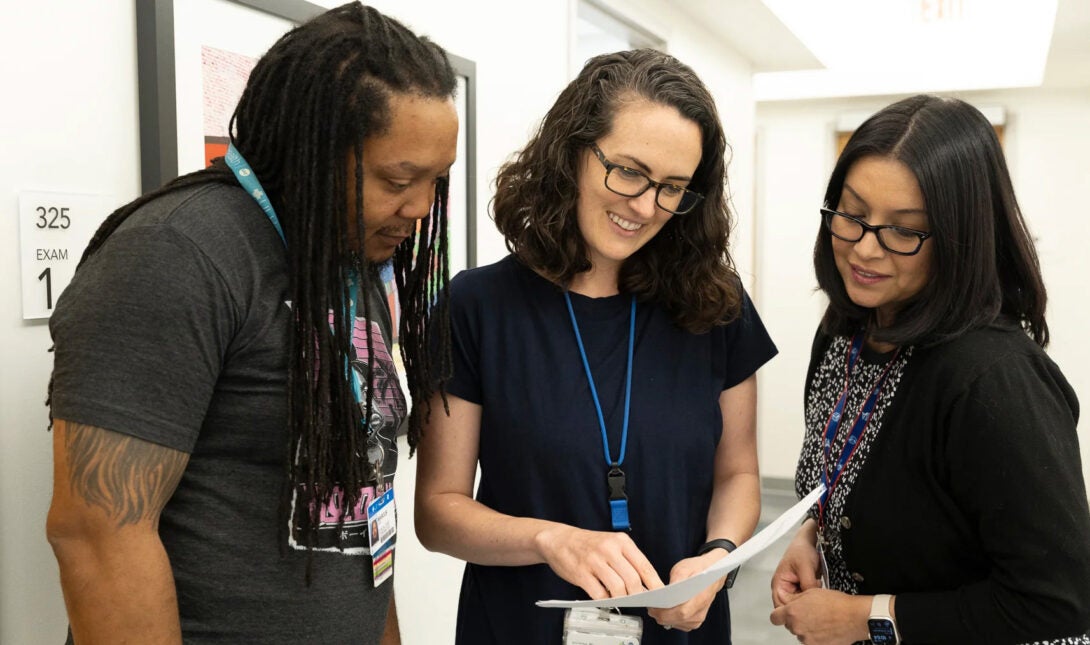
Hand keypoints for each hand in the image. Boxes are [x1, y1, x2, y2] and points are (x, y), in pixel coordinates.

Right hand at [535, 525, 663, 599]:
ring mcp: (594, 561)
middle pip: (632, 579)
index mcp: (621, 541)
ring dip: (621, 598)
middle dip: (637, 594)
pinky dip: (604, 600)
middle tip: (637, 599)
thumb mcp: (611, 544)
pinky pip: (599, 593)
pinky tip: (604, 597)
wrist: (559, 539)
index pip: (644, 566)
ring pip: (618, 588)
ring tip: (619, 598)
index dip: (654, 583)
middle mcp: (609, 549)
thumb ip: (627, 561)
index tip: (660, 594)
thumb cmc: (588, 545)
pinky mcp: (581, 573)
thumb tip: (644, 585)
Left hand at [647, 552, 726, 631]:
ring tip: (659, 604)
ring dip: (664, 616)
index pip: (679, 612)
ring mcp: (698, 619)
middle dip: (659, 613)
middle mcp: (699, 612)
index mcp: (699, 599)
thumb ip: (676, 579)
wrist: (713, 574)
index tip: (652, 605)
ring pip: (674, 623)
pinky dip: (670, 617)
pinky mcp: (695, 622)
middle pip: (674, 620)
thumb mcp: (684, 568)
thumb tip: (666, 590)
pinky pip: (678, 624)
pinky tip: (668, 608)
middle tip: (651, 604)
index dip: (662, 611)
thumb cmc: (699, 570)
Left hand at [769, 588, 869, 644]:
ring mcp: (807, 639)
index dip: (779, 615)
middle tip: (811, 613)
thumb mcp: (811, 592)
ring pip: (801, 634)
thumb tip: (786, 602)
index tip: (783, 614)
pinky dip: (816, 637)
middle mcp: (797, 627)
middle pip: (790, 625)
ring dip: (807, 629)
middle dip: (797, 620)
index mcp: (793, 612)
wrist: (854, 617)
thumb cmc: (836, 603)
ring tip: (821, 620)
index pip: (775, 618)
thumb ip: (794, 599)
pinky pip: (812, 641)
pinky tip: (826, 629)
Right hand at [771, 524, 821, 607]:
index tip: (805, 611)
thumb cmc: (802, 550)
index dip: (791, 611)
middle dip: (803, 606)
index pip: (780, 606)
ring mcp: (795, 589)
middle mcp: (785, 589)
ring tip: (817, 591)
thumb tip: (812, 601)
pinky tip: (820, 589)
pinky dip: (814, 597)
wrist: (811, 541)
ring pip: (801, 604)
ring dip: (810, 601)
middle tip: (815, 600)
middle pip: (792, 607)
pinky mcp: (804, 589)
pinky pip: (808, 599)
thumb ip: (807, 584)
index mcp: (779, 584)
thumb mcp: (805, 567)